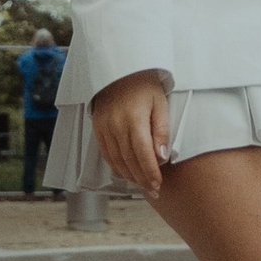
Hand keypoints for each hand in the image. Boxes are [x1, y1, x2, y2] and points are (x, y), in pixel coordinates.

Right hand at [91, 69, 171, 196]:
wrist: (120, 69)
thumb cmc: (144, 85)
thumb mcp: (160, 103)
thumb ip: (161, 131)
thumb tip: (162, 157)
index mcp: (134, 118)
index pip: (142, 154)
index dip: (150, 172)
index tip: (158, 184)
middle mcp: (116, 125)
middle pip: (129, 161)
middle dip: (142, 179)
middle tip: (153, 191)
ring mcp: (104, 127)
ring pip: (116, 160)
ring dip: (129, 176)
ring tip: (142, 185)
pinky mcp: (98, 127)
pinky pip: (106, 153)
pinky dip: (116, 166)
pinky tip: (126, 172)